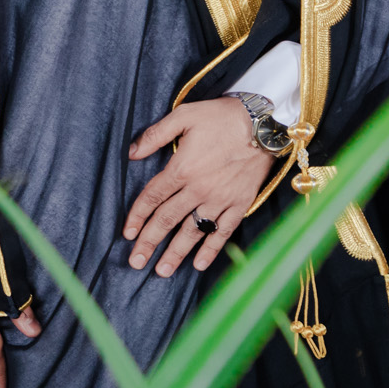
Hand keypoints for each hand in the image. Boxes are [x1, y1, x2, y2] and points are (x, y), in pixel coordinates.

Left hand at [123, 98, 276, 276]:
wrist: (261, 124)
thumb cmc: (220, 117)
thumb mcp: (182, 116)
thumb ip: (155, 135)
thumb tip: (132, 153)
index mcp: (182, 168)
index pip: (153, 197)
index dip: (137, 216)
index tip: (127, 233)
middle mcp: (199, 189)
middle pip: (168, 220)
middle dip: (150, 242)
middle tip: (136, 261)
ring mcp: (220, 199)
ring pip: (193, 231)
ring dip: (176, 253)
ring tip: (162, 271)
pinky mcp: (239, 204)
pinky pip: (223, 232)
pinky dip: (211, 249)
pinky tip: (199, 264)